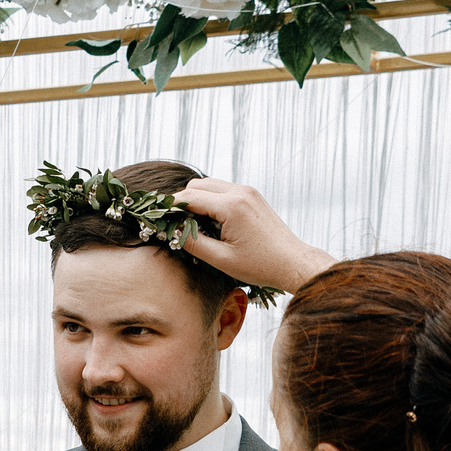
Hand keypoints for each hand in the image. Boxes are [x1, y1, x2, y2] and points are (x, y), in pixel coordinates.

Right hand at [170, 179, 332, 295]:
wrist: (293, 262)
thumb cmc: (260, 266)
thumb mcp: (221, 259)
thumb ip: (193, 243)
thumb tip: (170, 231)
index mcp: (231, 206)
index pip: (189, 197)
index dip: (170, 207)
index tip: (157, 218)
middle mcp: (240, 192)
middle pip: (197, 185)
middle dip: (182, 202)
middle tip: (173, 223)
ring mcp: (248, 191)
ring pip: (209, 185)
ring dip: (196, 199)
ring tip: (191, 224)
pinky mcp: (252, 195)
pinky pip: (223, 190)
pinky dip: (211, 200)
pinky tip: (210, 221)